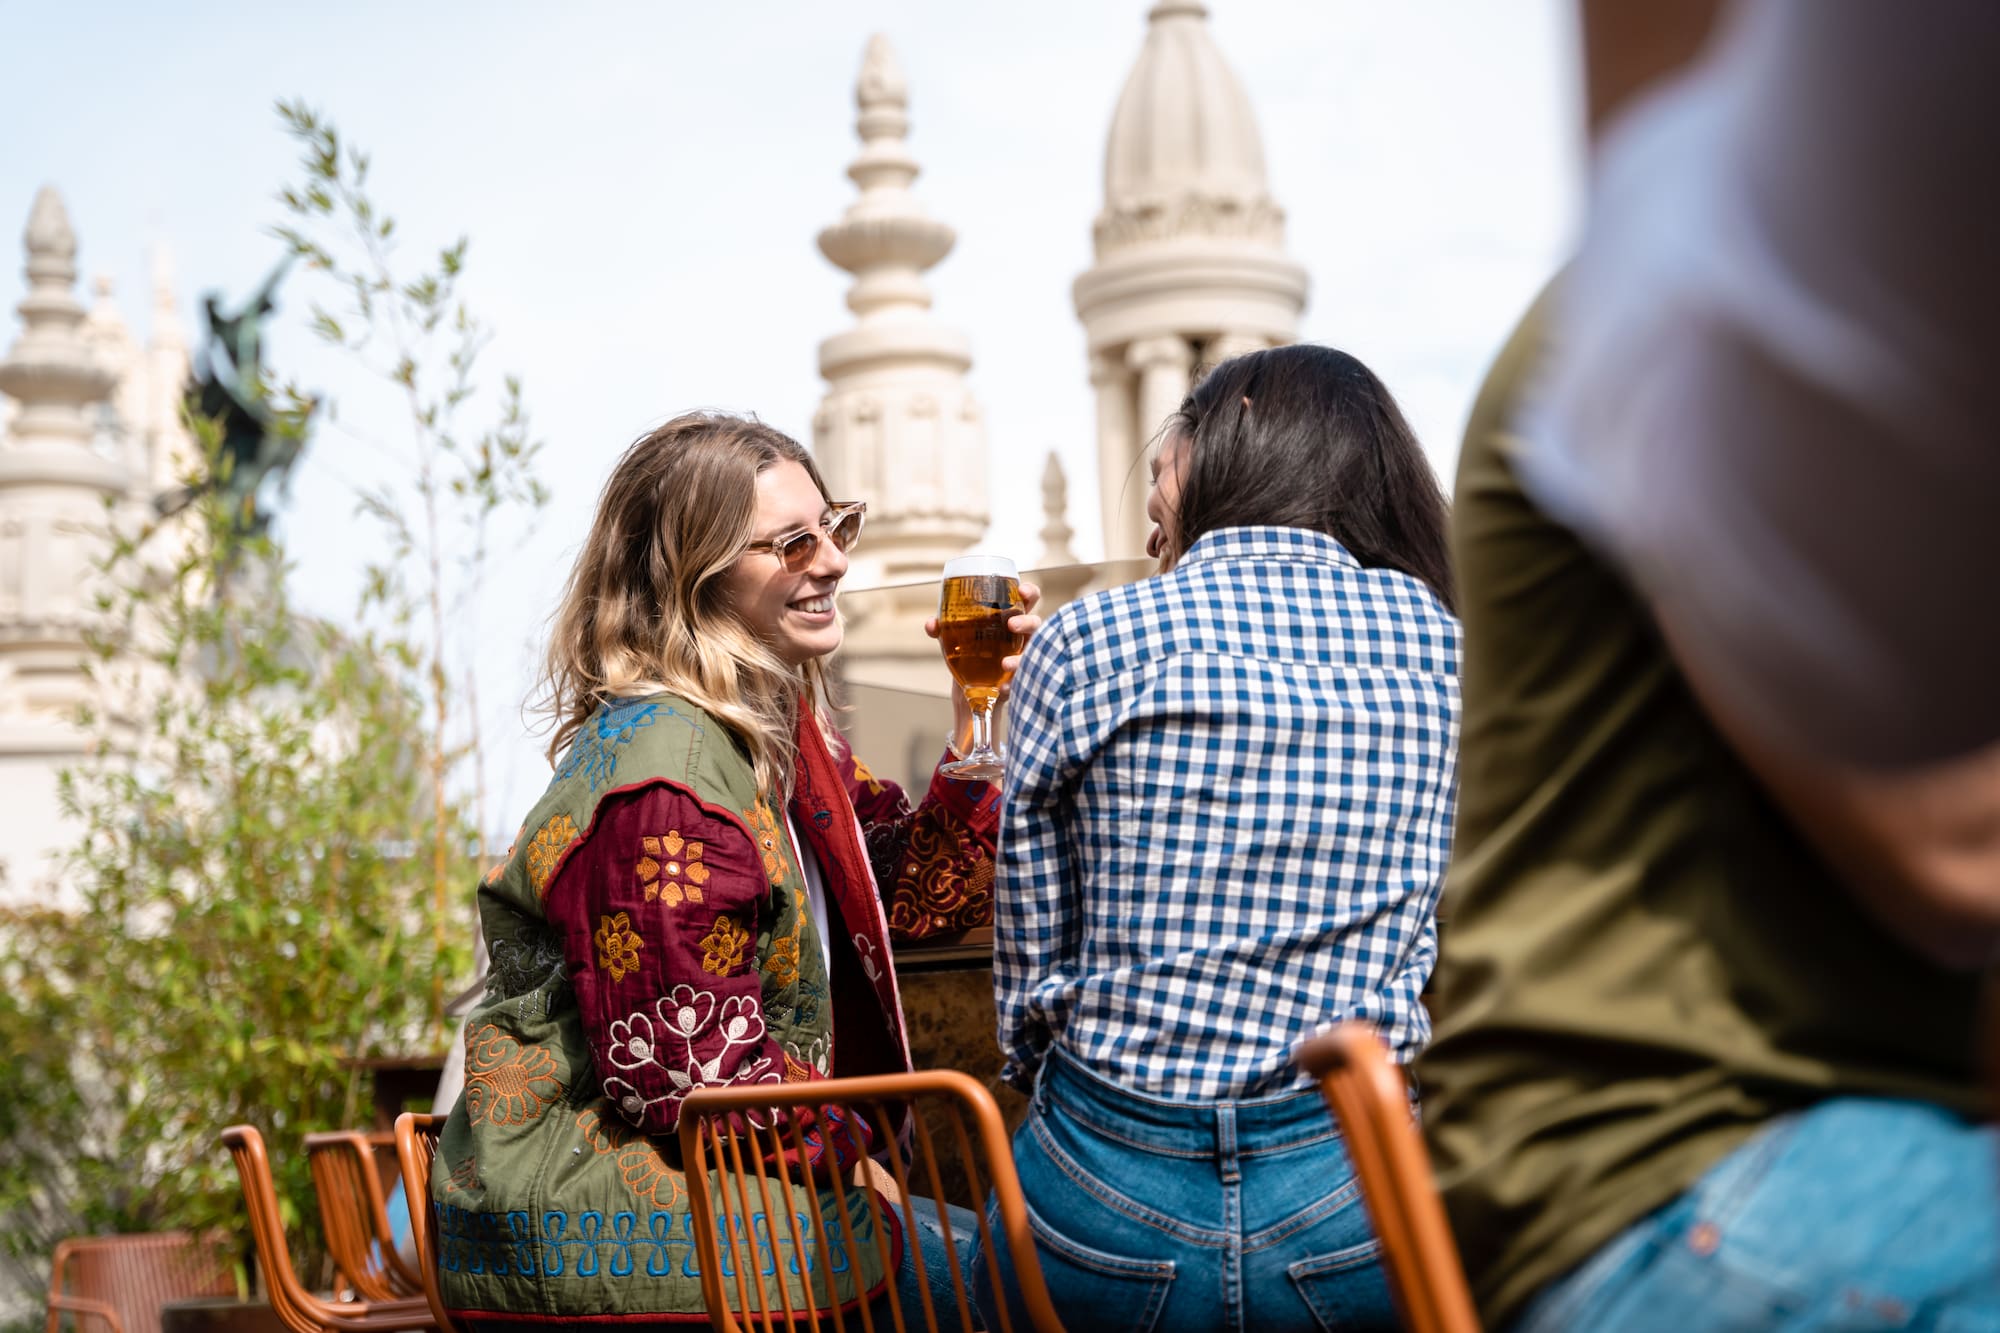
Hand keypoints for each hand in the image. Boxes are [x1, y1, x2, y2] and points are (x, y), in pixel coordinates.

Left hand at [923, 579, 1042, 681]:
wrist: (968, 685)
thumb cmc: (968, 650)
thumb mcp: (953, 636)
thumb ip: (942, 627)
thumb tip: (932, 624)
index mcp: (1009, 617)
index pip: (1027, 599)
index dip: (1029, 592)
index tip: (1022, 591)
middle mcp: (1020, 635)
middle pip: (1035, 622)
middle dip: (1027, 622)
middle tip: (1011, 625)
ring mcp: (1022, 656)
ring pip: (1033, 653)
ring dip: (1021, 658)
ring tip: (1006, 664)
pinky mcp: (1018, 678)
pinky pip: (1021, 680)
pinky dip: (1012, 684)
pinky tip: (1003, 687)